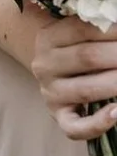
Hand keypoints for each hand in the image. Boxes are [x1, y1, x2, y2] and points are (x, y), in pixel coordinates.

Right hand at [31, 16, 116, 140]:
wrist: (54, 70)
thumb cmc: (77, 47)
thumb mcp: (80, 32)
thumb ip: (100, 28)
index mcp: (49, 37)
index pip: (84, 29)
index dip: (114, 30)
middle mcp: (45, 64)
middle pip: (88, 57)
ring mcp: (50, 93)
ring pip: (86, 90)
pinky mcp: (60, 116)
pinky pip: (75, 127)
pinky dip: (98, 124)